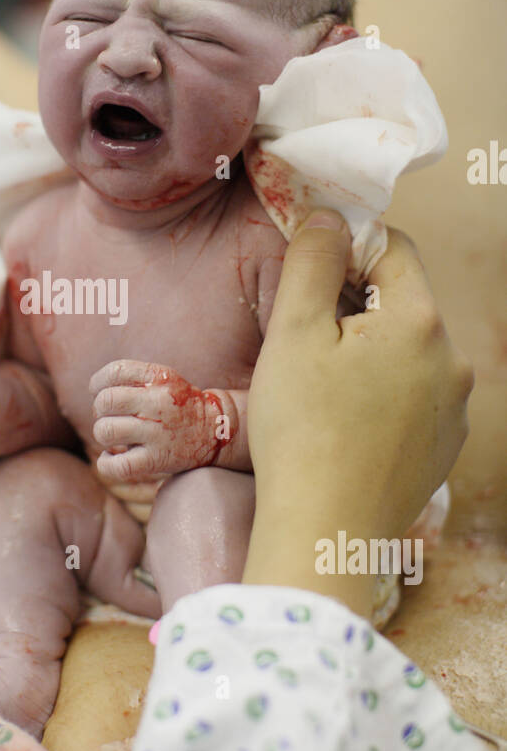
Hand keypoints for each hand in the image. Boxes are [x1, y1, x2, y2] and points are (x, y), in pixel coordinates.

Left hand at [90, 360, 238, 482]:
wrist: (216, 431)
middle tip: (109, 417)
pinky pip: (116, 465)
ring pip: (105, 431)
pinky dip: (106, 463)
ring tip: (114, 437)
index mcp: (160, 377)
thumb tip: (94, 390)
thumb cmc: (179, 404)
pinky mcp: (157, 460)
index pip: (115, 371)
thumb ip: (132, 378)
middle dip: (99, 410)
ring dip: (103, 434)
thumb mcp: (164, 379)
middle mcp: (159, 402)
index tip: (98, 392)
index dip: (97, 382)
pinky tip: (113, 457)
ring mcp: (158, 433)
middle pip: (105, 401)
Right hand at [247, 210, 472, 552]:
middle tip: (304, 338)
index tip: (309, 272)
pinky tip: (346, 423)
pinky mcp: (445, 447)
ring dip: (371, 353)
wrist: (325, 532)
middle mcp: (453, 360)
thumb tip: (330, 218)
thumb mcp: (294, 333)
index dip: (347, 248)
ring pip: (410, 353)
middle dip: (357, 306)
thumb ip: (313, 263)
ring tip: (322, 388)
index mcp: (420, 322)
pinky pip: (416, 398)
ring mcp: (456, 408)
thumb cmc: (302, 429)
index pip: (392, 249)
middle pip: (404, 303)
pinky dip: (384, 395)